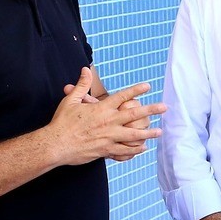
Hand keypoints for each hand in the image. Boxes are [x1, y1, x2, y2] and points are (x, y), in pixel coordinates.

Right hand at [49, 68, 164, 164]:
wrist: (55, 145)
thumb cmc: (62, 122)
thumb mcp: (71, 100)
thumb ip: (82, 85)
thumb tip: (85, 69)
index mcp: (101, 109)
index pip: (122, 96)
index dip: (136, 90)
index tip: (148, 86)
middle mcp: (108, 122)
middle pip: (135, 115)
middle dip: (151, 110)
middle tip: (165, 107)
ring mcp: (109, 137)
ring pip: (134, 135)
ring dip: (148, 133)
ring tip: (160, 132)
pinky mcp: (106, 150)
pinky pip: (124, 151)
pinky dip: (135, 150)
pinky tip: (142, 148)